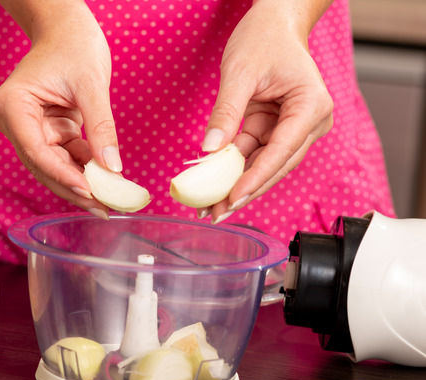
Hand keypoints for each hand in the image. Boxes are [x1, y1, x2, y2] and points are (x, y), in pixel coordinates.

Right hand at [0, 4, 119, 218]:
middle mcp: (14, 121)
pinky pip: (64, 157)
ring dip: (80, 182)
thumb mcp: (91, 85)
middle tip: (102, 208)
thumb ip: (100, 127)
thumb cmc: (74, 45)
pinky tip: (105, 182)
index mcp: (13, 105)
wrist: (67, 28)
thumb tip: (112, 168)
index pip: (36, 151)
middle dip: (73, 187)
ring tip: (107, 202)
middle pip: (42, 166)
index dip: (62, 175)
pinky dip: (84, 168)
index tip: (90, 191)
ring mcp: (28, 128)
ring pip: (53, 167)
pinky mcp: (46, 131)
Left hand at [199, 0, 333, 222]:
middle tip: (216, 214)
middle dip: (245, 191)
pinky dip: (235, 170)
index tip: (233, 197)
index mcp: (311, 106)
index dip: (256, 177)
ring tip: (211, 209)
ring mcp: (293, 128)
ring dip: (238, 186)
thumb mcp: (240, 72)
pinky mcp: (276, 129)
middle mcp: (309, 122)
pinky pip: (254, 154)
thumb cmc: (263, 38)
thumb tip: (209, 149)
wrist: (273, 23)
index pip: (282, 150)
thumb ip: (226, 112)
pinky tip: (215, 188)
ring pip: (265, 165)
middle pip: (276, 166)